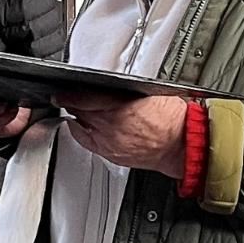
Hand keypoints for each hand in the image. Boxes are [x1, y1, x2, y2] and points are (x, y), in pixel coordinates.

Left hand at [57, 91, 188, 176]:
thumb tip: (106, 87)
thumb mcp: (148, 92)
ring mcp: (111, 143)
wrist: (182, 144)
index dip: (70, 94)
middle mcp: (112, 127)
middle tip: (69, 97)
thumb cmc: (173, 118)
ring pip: (82, 127)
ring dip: (78, 118)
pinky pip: (89, 143)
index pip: (85, 98)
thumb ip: (122, 91)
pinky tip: (84, 128)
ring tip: (78, 110)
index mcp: (121, 107)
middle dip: (74, 104)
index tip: (61, 92)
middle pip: (80, 112)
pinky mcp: (113, 155)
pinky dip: (83, 133)